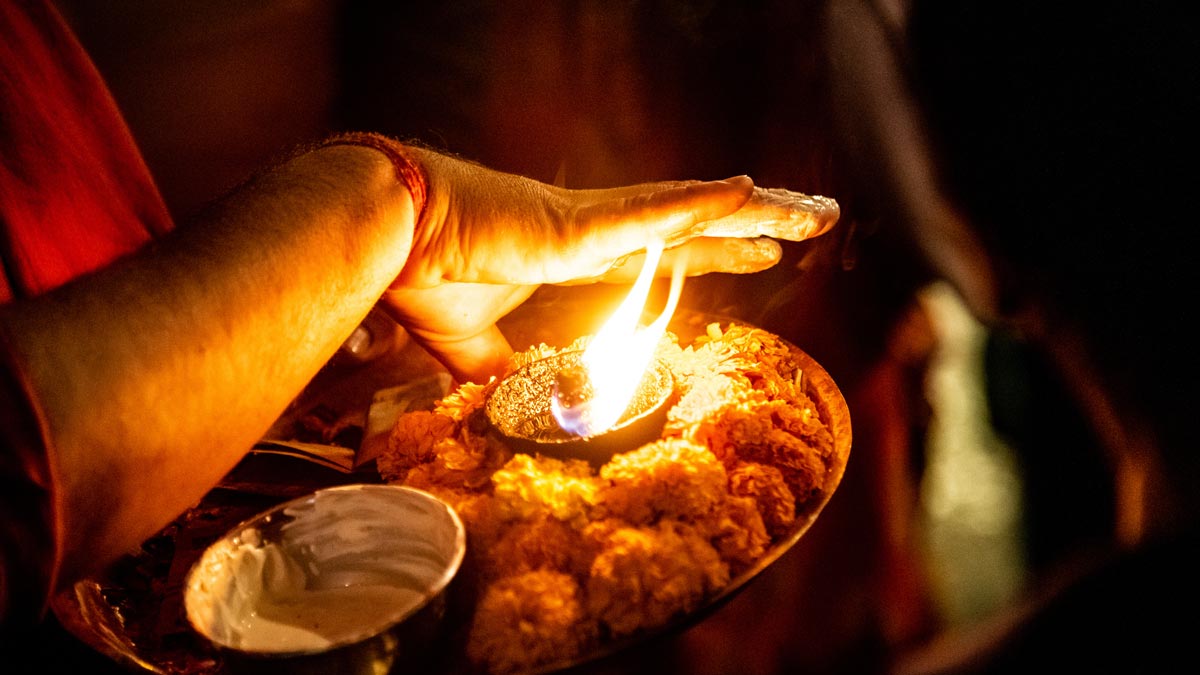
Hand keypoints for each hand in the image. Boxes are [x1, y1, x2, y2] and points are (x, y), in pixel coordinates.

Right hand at [381, 147, 836, 381]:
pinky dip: (698, 204)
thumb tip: (518, 403)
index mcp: (576, 256)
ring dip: (755, 213)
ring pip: (692, 214)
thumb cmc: (422, 274)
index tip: (758, 253)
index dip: (714, 254)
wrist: (386, 234)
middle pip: (697, 229)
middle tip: (812, 223)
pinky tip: (747, 191)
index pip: (665, 256)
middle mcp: (596, 232)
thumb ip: (504, 370)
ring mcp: (590, 223)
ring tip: (814, 211)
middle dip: (755, 229)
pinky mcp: (575, 224)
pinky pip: (650, 212)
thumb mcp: (472, 346)